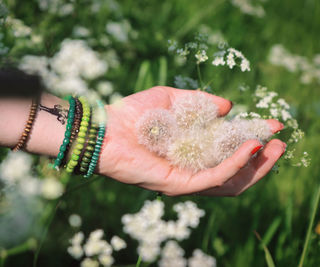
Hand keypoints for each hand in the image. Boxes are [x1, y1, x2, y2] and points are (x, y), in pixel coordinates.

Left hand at [96, 86, 284, 195]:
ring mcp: (185, 179)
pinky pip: (213, 178)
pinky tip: (248, 147)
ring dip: (254, 166)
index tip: (272, 125)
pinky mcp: (178, 185)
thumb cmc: (134, 114)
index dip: (251, 140)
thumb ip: (199, 102)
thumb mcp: (172, 100)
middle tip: (279, 141)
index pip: (227, 153)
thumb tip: (228, 107)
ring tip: (272, 148)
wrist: (106, 129)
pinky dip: (233, 165)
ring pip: (229, 182)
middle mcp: (191, 168)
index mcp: (191, 151)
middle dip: (260, 159)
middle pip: (234, 172)